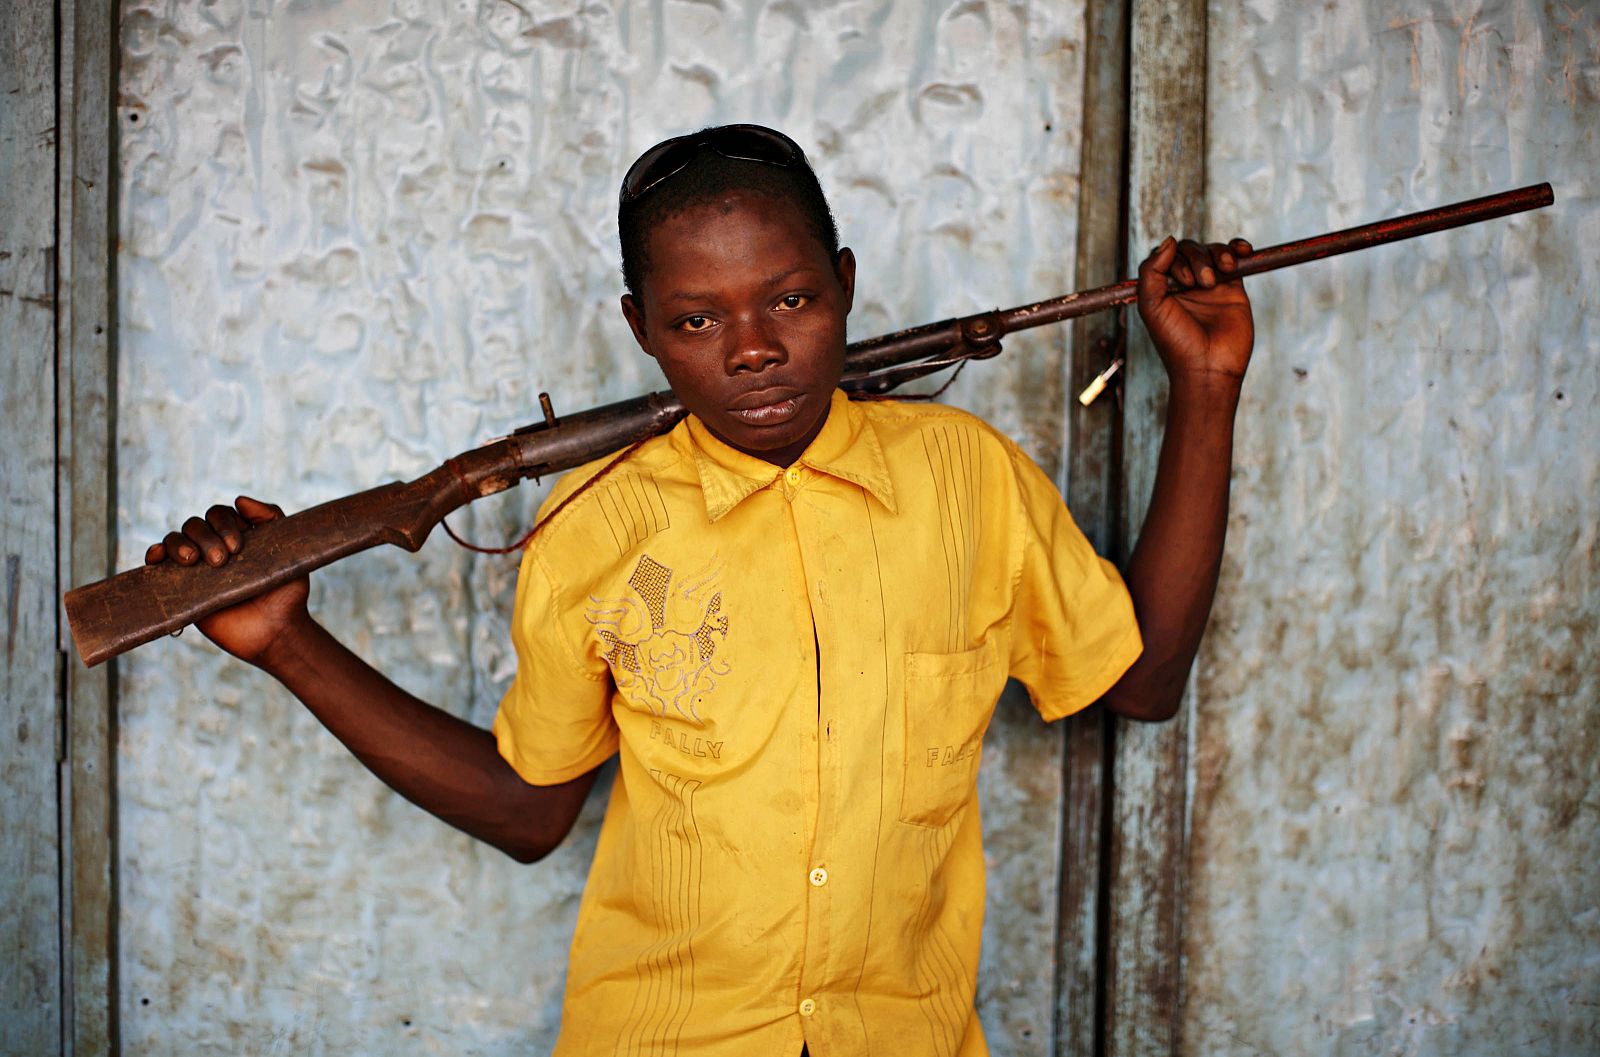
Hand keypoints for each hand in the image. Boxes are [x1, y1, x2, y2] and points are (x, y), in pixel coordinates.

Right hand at [144, 496, 310, 666]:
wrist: (275, 633)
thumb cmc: (286, 593)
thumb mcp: (289, 552)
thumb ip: (272, 519)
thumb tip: (239, 500)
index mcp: (237, 536)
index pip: (219, 514)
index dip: (224, 524)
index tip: (237, 547)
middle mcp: (214, 548)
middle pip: (194, 525)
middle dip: (204, 537)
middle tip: (221, 562)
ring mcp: (196, 569)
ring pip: (174, 540)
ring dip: (178, 544)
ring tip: (192, 561)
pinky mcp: (182, 590)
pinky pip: (159, 566)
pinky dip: (154, 555)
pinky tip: (156, 558)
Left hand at [1135, 236, 1254, 383]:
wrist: (1209, 368)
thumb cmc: (1176, 342)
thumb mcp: (1151, 307)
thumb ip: (1151, 272)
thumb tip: (1169, 240)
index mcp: (1161, 288)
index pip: (1165, 255)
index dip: (1174, 259)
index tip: (1184, 283)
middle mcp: (1184, 284)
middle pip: (1189, 249)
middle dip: (1196, 258)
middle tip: (1202, 284)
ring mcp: (1209, 285)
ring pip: (1211, 250)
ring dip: (1216, 254)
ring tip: (1218, 277)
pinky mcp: (1233, 288)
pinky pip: (1234, 258)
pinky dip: (1237, 248)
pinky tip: (1243, 250)